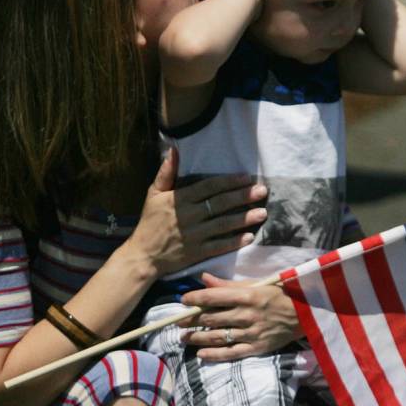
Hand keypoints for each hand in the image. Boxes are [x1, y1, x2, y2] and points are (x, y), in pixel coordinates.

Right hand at [127, 149, 268, 276]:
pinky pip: (218, 246)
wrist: (142, 256)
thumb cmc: (149, 223)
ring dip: (244, 219)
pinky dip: (233, 242)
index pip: (209, 187)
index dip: (229, 182)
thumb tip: (173, 149)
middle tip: (262, 191)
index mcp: (179, 200)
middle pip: (220, 204)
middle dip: (242, 197)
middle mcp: (189, 216)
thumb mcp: (153, 194)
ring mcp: (194, 235)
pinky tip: (249, 237)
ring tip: (262, 213)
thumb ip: (166, 172)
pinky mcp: (197, 253)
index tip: (246, 178)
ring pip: (223, 224)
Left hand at [179, 272, 303, 360]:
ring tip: (183, 337)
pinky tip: (201, 354)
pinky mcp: (257, 348)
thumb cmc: (281, 294)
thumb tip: (204, 278)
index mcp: (247, 295)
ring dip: (197, 337)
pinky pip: (231, 353)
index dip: (194, 299)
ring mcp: (251, 333)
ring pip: (217, 337)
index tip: (183, 300)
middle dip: (191, 319)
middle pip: (211, 318)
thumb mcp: (257, 283)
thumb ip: (229, 284)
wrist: (308, 314)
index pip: (213, 297)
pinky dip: (215, 355)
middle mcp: (247, 315)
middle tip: (177, 321)